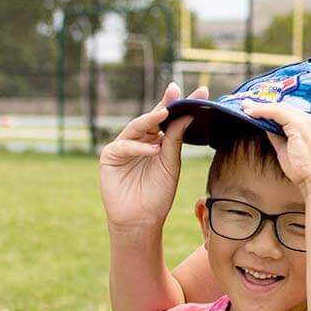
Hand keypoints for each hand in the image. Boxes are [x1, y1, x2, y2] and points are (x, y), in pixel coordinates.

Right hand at [100, 82, 207, 230]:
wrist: (142, 219)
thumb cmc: (158, 193)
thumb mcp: (171, 164)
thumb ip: (176, 140)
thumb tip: (188, 115)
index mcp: (157, 140)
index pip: (170, 118)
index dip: (181, 104)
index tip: (200, 91)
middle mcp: (140, 138)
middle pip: (153, 118)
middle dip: (166, 104)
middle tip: (177, 92)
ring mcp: (124, 145)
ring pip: (137, 127)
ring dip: (150, 120)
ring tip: (165, 113)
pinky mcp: (110, 155)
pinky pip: (125, 146)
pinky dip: (139, 147)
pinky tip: (153, 149)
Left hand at [241, 100, 310, 193]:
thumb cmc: (302, 169)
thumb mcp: (285, 148)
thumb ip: (276, 135)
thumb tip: (264, 124)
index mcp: (310, 125)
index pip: (287, 112)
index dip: (270, 109)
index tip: (254, 109)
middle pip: (283, 107)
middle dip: (262, 105)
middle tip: (245, 105)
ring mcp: (307, 120)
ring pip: (279, 108)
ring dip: (260, 107)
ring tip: (245, 107)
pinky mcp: (300, 124)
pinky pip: (277, 112)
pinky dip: (263, 111)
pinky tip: (251, 113)